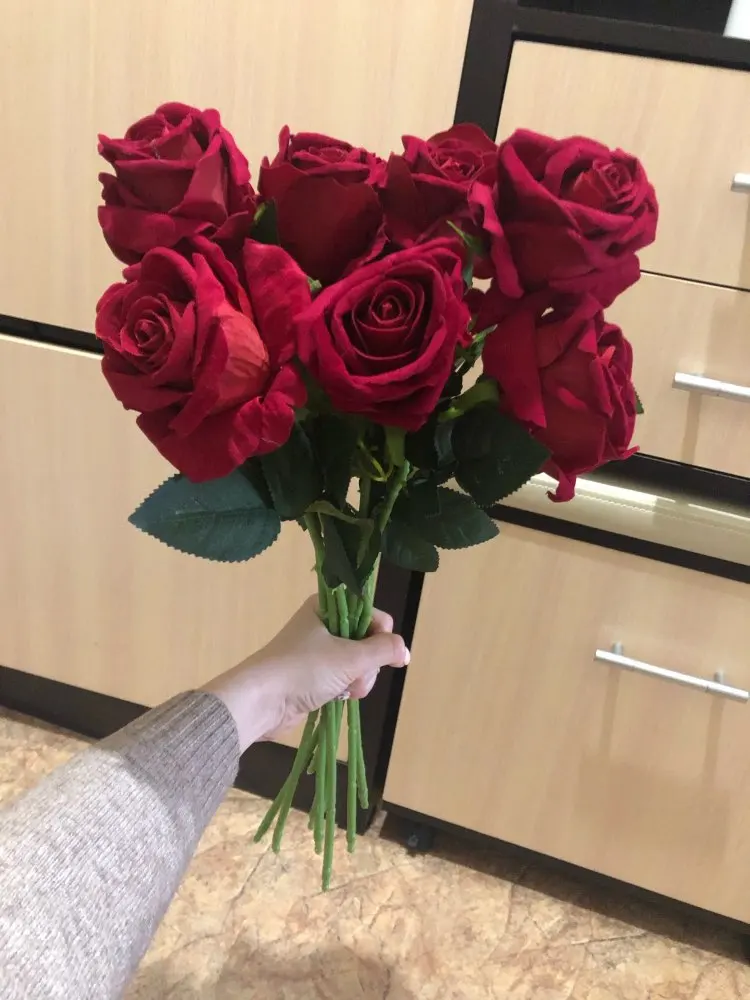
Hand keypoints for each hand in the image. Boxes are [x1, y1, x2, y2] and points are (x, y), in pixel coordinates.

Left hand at [202, 597, 409, 751]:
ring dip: (358, 680)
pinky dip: (345, 688)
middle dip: (367, 665)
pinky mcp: (312, 675)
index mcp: (327, 607)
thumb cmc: (304, 669)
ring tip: (345, 691)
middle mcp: (322, 624)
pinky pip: (343, 678)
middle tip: (355, 676)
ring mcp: (317, 651)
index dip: (381, 635)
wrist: (261, 700)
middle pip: (367, 641)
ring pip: (357, 663)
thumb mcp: (351, 657)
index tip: (379, 654)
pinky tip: (337, 697)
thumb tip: (405, 652)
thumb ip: (384, 650)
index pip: (371, 615)